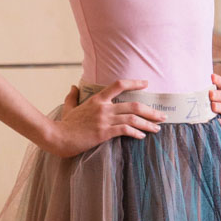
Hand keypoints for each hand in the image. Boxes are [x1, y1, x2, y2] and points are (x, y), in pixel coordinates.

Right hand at [45, 79, 161, 155]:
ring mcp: (104, 120)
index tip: (146, 84)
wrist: (58, 137)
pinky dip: (136, 132)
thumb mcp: (68, 107)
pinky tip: (142, 136)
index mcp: (97, 99)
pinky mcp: (104, 132)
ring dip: (148, 123)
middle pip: (134, 105)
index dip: (134, 83)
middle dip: (151, 111)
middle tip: (162, 116)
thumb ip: (72, 96)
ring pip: (133, 118)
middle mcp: (103, 107)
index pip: (118, 85)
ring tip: (157, 128)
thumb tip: (73, 87)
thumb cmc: (64, 124)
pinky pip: (125, 130)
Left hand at [209, 72, 220, 145]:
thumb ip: (204, 99)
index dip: (219, 80)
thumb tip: (185, 93)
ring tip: (213, 106)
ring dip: (220, 106)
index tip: (212, 76)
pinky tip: (219, 122)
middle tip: (210, 94)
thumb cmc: (219, 115)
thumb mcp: (213, 105)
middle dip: (218, 94)